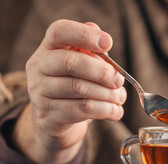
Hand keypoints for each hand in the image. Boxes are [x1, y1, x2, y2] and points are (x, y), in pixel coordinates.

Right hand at [13, 20, 125, 163]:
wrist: (56, 121)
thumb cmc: (75, 85)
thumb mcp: (84, 66)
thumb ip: (94, 53)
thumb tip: (105, 42)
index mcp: (49, 48)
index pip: (59, 31)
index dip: (85, 35)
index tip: (108, 43)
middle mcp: (39, 67)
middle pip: (70, 62)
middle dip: (101, 71)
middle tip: (119, 80)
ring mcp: (40, 92)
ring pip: (79, 88)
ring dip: (107, 94)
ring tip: (119, 98)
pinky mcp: (49, 115)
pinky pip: (82, 109)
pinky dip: (105, 109)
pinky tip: (116, 111)